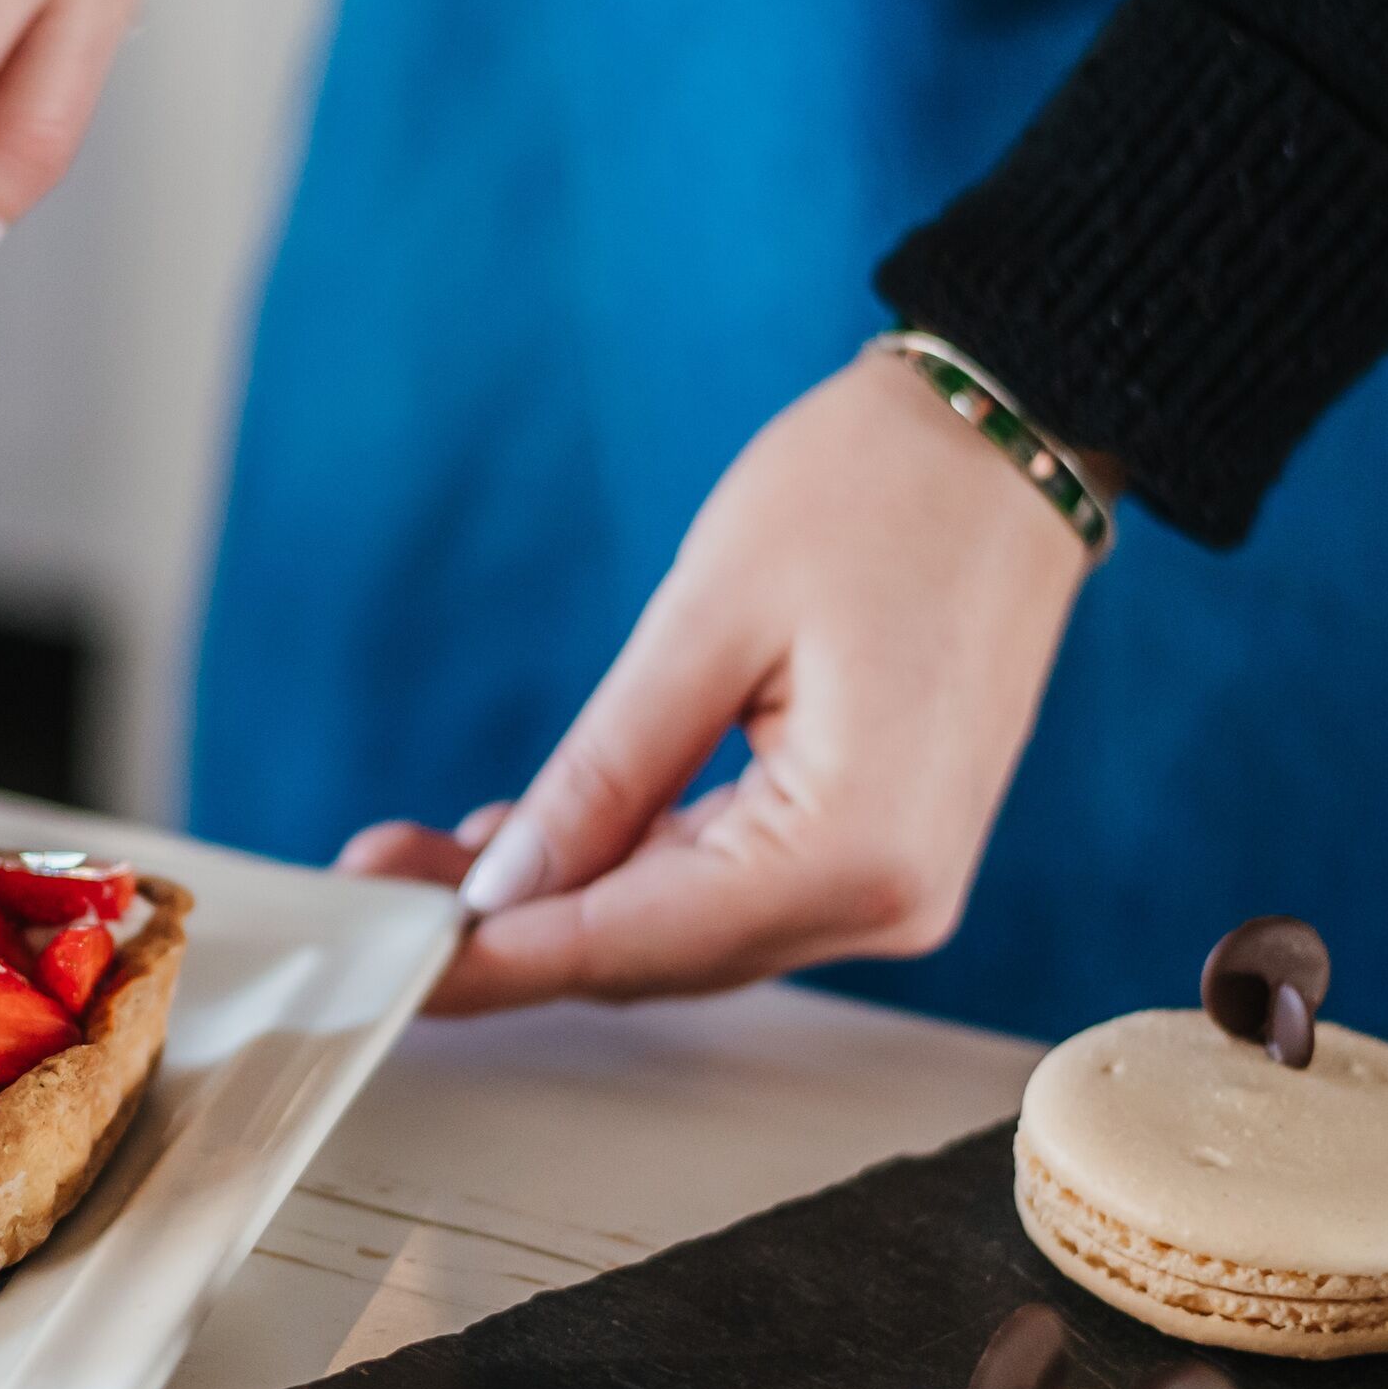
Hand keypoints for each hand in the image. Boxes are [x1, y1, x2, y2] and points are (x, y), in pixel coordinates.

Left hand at [339, 350, 1097, 1013]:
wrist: (1016, 432)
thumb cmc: (882, 489)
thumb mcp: (707, 618)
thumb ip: (603, 772)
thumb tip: (501, 886)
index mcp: (856, 853)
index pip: (631, 940)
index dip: (493, 954)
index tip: (381, 954)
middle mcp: (888, 903)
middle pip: (652, 955)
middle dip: (508, 930)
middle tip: (371, 885)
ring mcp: (894, 886)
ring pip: (681, 933)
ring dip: (559, 902)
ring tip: (424, 857)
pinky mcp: (880, 850)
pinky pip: (728, 891)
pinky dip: (630, 872)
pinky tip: (533, 841)